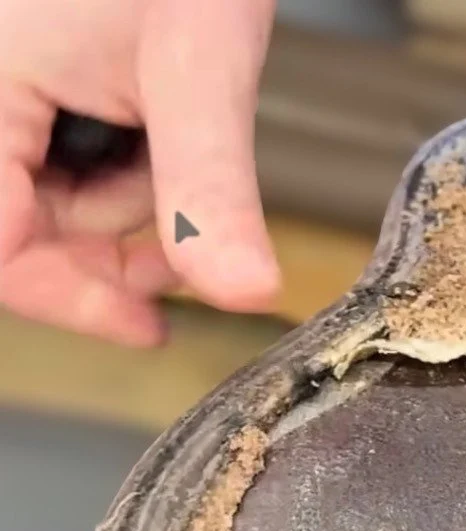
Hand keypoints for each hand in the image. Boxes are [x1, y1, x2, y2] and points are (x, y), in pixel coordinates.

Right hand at [0, 0, 278, 345]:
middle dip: (113, 246)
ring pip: (45, 199)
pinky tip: (148, 134)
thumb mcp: (197, 66)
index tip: (149, 329)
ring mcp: (3, 85)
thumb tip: (242, 292)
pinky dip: (113, 167)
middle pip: (22, 232)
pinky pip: (54, 158)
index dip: (74, 300)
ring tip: (167, 137)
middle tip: (188, 245)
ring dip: (123, 200)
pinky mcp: (24, 78)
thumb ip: (208, 188)